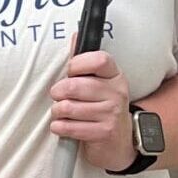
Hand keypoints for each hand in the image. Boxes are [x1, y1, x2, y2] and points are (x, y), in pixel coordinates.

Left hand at [49, 48, 134, 171]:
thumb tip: (75, 35)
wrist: (119, 142)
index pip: (99, 60)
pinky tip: (62, 126)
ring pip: (69, 107)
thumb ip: (84, 61)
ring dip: (57, 111)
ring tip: (61, 112)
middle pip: (75, 85)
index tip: (70, 71)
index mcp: (115, 76)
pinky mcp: (104, 132)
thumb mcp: (98, 83)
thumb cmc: (101, 108)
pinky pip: (70, 127)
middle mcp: (117, 93)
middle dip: (58, 92)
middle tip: (57, 96)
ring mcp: (112, 114)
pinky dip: (59, 127)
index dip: (77, 64)